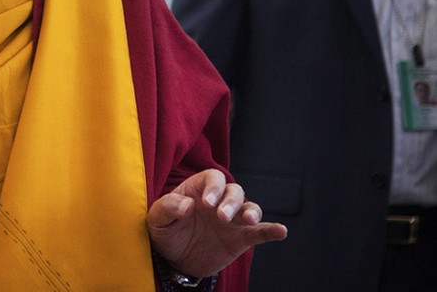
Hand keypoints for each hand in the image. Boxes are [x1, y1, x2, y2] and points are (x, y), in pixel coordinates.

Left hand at [147, 169, 287, 277]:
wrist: (174, 259)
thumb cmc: (164, 231)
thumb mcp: (157, 219)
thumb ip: (168, 207)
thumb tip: (188, 205)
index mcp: (198, 189)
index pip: (213, 178)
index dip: (214, 187)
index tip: (207, 204)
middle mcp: (218, 200)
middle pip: (234, 191)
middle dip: (231, 201)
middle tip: (222, 217)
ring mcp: (232, 219)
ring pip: (249, 207)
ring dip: (251, 212)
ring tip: (247, 220)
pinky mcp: (240, 238)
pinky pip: (259, 232)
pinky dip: (271, 230)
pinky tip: (281, 231)